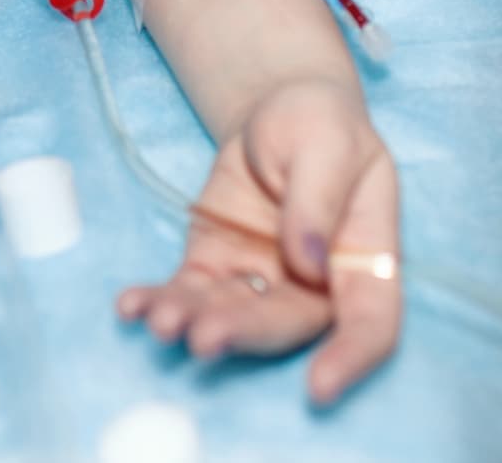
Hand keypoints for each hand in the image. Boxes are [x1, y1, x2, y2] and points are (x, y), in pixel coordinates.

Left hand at [117, 78, 401, 403]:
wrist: (276, 114)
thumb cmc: (320, 125)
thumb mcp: (328, 140)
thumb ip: (320, 196)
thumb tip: (307, 260)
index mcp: (364, 259)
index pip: (371, 322)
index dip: (351, 358)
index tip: (319, 387)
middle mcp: (315, 285)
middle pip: (285, 325)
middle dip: (244, 334)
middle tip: (204, 337)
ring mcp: (262, 280)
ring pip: (231, 314)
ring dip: (195, 322)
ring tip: (160, 320)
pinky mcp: (215, 267)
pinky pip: (188, 292)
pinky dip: (158, 301)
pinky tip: (130, 306)